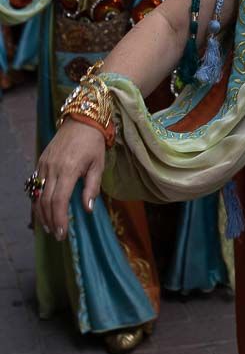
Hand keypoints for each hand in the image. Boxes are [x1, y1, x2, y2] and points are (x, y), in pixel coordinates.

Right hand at [33, 119, 106, 238]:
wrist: (81, 119)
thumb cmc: (93, 143)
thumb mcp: (99, 165)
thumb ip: (92, 188)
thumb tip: (88, 210)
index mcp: (69, 169)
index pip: (59, 201)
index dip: (59, 219)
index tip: (62, 233)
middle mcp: (52, 168)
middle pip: (46, 201)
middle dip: (50, 220)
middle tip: (56, 234)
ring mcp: (44, 164)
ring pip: (37, 195)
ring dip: (41, 213)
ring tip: (48, 226)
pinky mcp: (40, 162)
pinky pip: (35, 185)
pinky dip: (37, 200)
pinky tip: (42, 210)